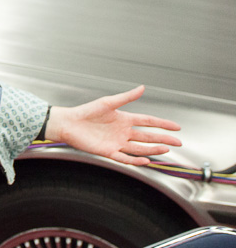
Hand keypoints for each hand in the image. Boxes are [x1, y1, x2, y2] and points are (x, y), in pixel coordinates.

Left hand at [45, 85, 180, 165]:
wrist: (68, 123)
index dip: (163, 124)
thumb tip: (142, 87)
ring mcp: (117, 142)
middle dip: (164, 139)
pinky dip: (135, 159)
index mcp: (124, 119)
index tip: (177, 127)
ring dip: (153, 149)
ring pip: (139, 148)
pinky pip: (125, 157)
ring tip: (166, 149)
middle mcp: (123, 132)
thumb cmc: (86, 111)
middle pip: (148, 137)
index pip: (148, 122)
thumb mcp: (108, 102)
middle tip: (179, 142)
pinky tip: (146, 160)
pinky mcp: (108, 151)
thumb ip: (126, 97)